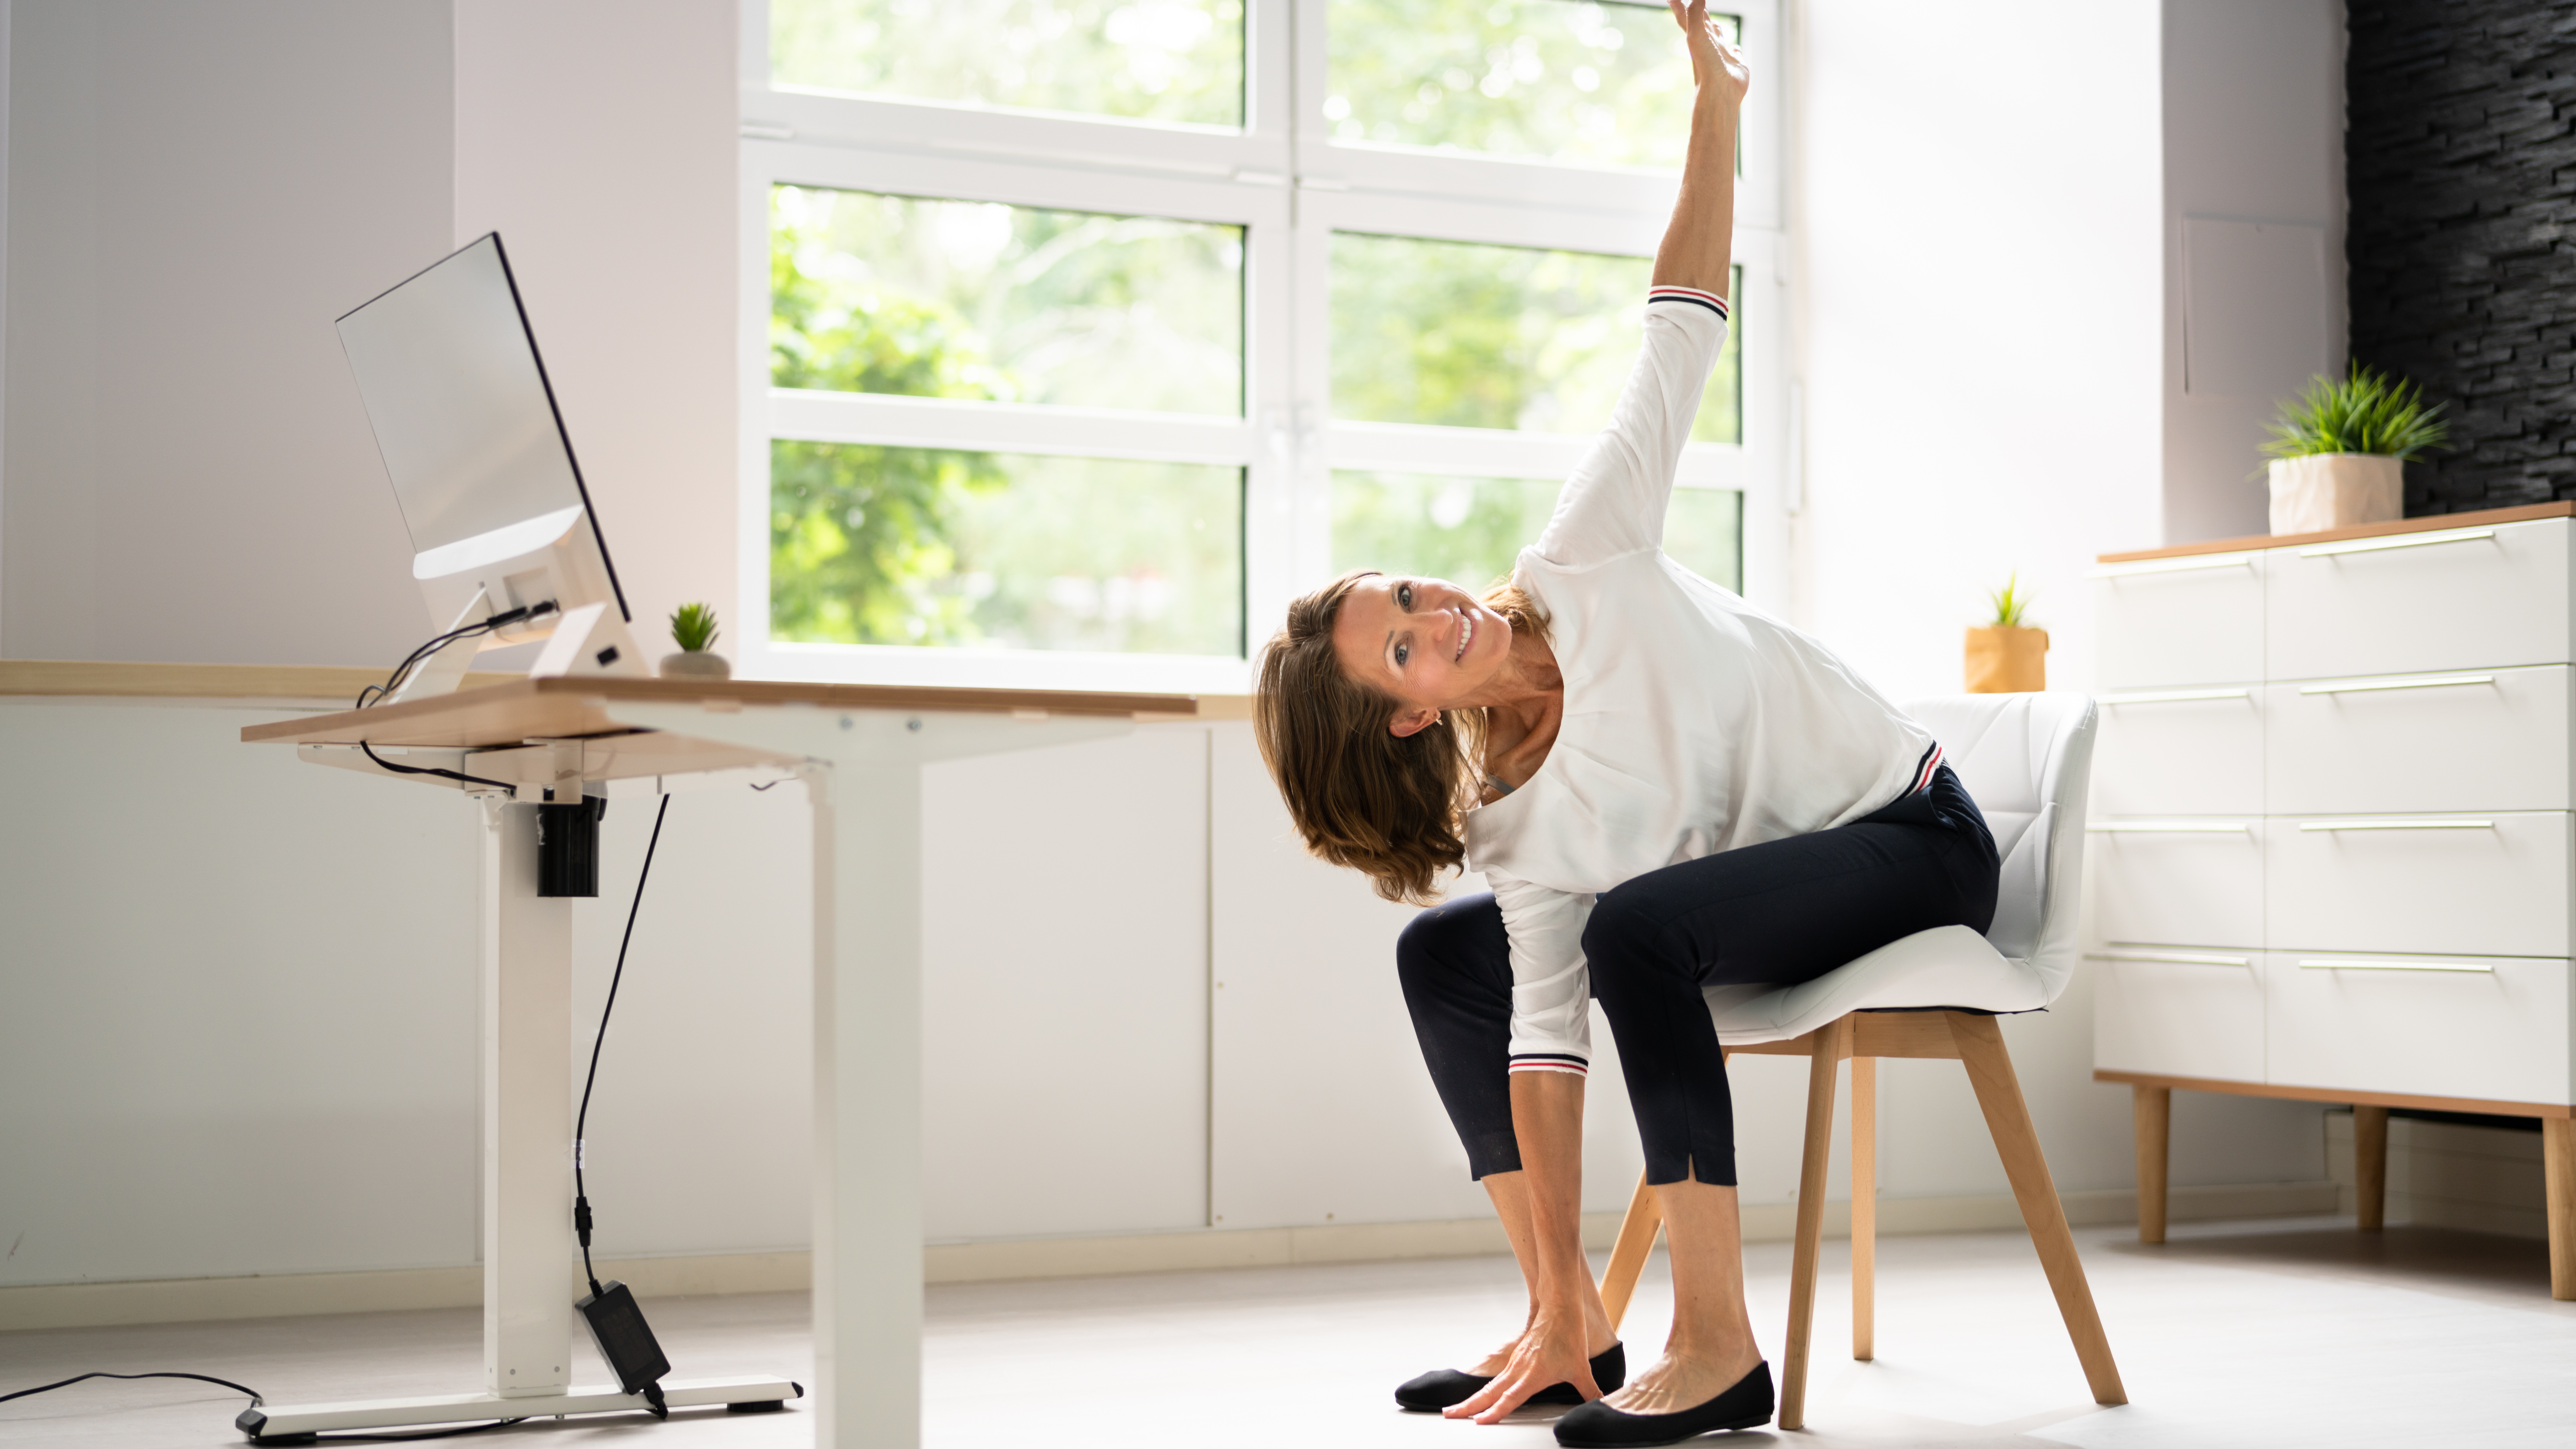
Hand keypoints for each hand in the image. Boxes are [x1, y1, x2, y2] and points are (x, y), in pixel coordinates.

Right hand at [1444, 1307, 1600, 1422]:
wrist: (1560, 1306)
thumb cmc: (1568, 1334)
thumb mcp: (1581, 1368)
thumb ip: (1589, 1390)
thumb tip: (1600, 1402)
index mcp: (1532, 1375)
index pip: (1509, 1399)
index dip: (1494, 1412)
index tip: (1478, 1422)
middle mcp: (1519, 1370)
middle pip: (1489, 1392)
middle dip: (1468, 1405)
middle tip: (1449, 1414)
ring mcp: (1516, 1362)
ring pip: (1491, 1385)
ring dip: (1474, 1397)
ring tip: (1458, 1408)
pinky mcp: (1517, 1356)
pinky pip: (1498, 1377)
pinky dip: (1487, 1388)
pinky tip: (1484, 1394)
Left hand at [1668, 0, 1750, 109]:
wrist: (1720, 92)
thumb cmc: (1706, 66)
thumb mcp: (1697, 36)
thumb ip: (1694, 14)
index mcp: (1698, 36)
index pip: (1687, 15)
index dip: (1679, 5)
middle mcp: (1709, 43)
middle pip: (1703, 22)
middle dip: (1699, 9)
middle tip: (1696, 3)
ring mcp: (1722, 54)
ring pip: (1718, 36)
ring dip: (1715, 27)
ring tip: (1712, 21)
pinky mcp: (1736, 63)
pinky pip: (1735, 52)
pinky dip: (1735, 49)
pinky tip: (1734, 49)